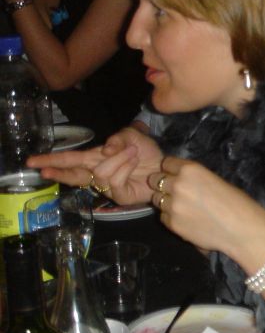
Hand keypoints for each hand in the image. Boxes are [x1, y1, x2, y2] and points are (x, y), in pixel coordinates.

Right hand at [27, 127, 163, 205]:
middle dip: (56, 170)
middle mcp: (97, 173)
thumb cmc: (146, 153)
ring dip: (119, 158)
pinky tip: (135, 162)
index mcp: (95, 159)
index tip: (32, 162)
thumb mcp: (131, 137)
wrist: (164, 167)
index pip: (70, 160)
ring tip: (133, 154)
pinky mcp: (118, 195)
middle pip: (72, 173)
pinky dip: (126, 166)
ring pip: (101, 171)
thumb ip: (117, 139)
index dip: (53, 161)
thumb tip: (104, 149)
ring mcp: (107, 187)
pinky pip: (115, 179)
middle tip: (40, 170)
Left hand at [151, 156, 264, 258]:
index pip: (166, 163)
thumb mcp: (215, 180)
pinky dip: (171, 217)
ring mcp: (172, 206)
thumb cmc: (237, 202)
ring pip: (156, 199)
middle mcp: (177, 185)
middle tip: (176, 192)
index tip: (176, 175)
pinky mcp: (172, 224)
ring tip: (182, 207)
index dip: (171, 169)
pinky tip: (187, 220)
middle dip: (163, 184)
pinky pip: (163, 217)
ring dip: (165, 201)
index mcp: (191, 170)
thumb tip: (179, 179)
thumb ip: (194, 178)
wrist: (242, 229)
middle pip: (155, 180)